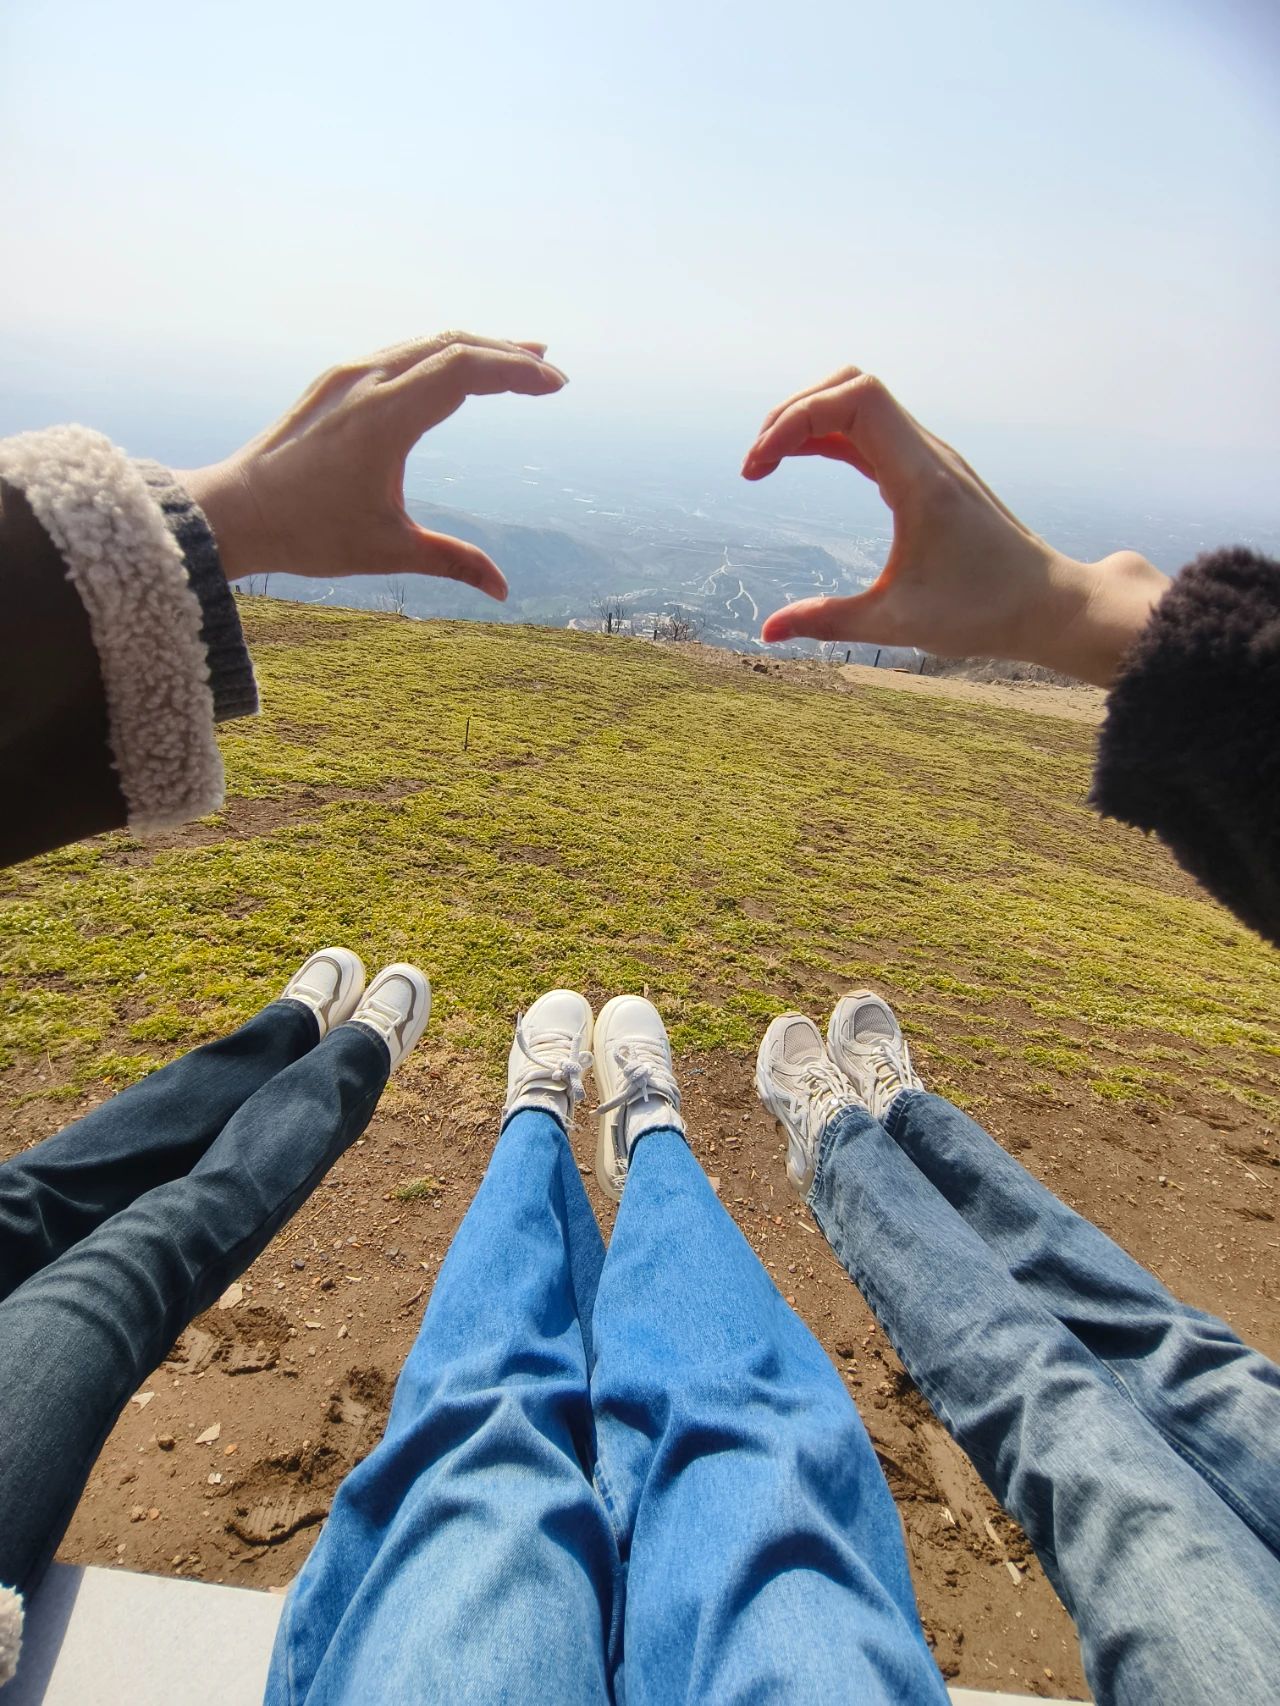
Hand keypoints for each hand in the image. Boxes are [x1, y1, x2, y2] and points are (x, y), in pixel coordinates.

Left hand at [181, 332, 566, 600]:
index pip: (464, 368)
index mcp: (385, 417)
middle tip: (548, 368)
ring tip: (516, 359)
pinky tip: (455, 369)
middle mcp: (366, 382)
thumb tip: (503, 591)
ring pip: (424, 342)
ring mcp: (347, 376)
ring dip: (474, 348)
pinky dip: (439, 354)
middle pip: (451, 344)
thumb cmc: (306, 533)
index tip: (556, 385)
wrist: (231, 513)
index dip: (516, 372)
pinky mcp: (334, 382)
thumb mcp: (387, 550)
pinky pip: (399, 351)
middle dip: (506, 353)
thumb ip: (452, 562)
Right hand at [741, 367, 1166, 686]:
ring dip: (809, 418)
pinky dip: (830, 434)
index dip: (795, 418)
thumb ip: (829, 621)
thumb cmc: (982, 612)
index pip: (853, 399)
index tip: (758, 470)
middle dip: (793, 412)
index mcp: (921, 477)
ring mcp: (929, 457)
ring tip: (770, 462)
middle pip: (849, 385)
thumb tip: (767, 631)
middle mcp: (927, 453)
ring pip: (859, 400)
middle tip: (758, 464)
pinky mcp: (927, 470)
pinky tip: (801, 461)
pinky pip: (870, 430)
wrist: (1046, 603)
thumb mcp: (898, 623)